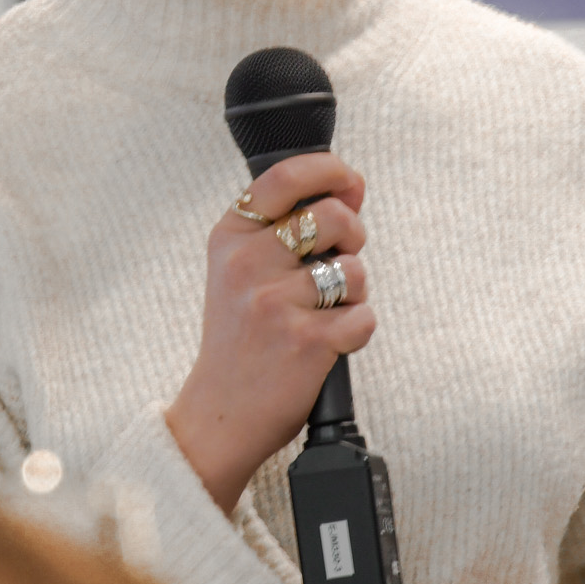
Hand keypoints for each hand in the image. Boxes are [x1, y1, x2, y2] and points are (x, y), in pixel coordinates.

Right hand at [165, 153, 372, 512]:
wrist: (220, 414)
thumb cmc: (241, 338)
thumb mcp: (240, 270)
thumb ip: (288, 225)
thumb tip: (351, 187)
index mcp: (230, 237)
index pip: (285, 177)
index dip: (330, 170)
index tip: (350, 181)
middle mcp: (247, 264)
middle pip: (333, 216)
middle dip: (352, 236)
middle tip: (336, 263)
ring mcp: (274, 302)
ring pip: (354, 269)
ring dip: (354, 291)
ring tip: (325, 311)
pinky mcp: (306, 341)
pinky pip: (364, 317)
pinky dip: (357, 331)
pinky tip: (328, 343)